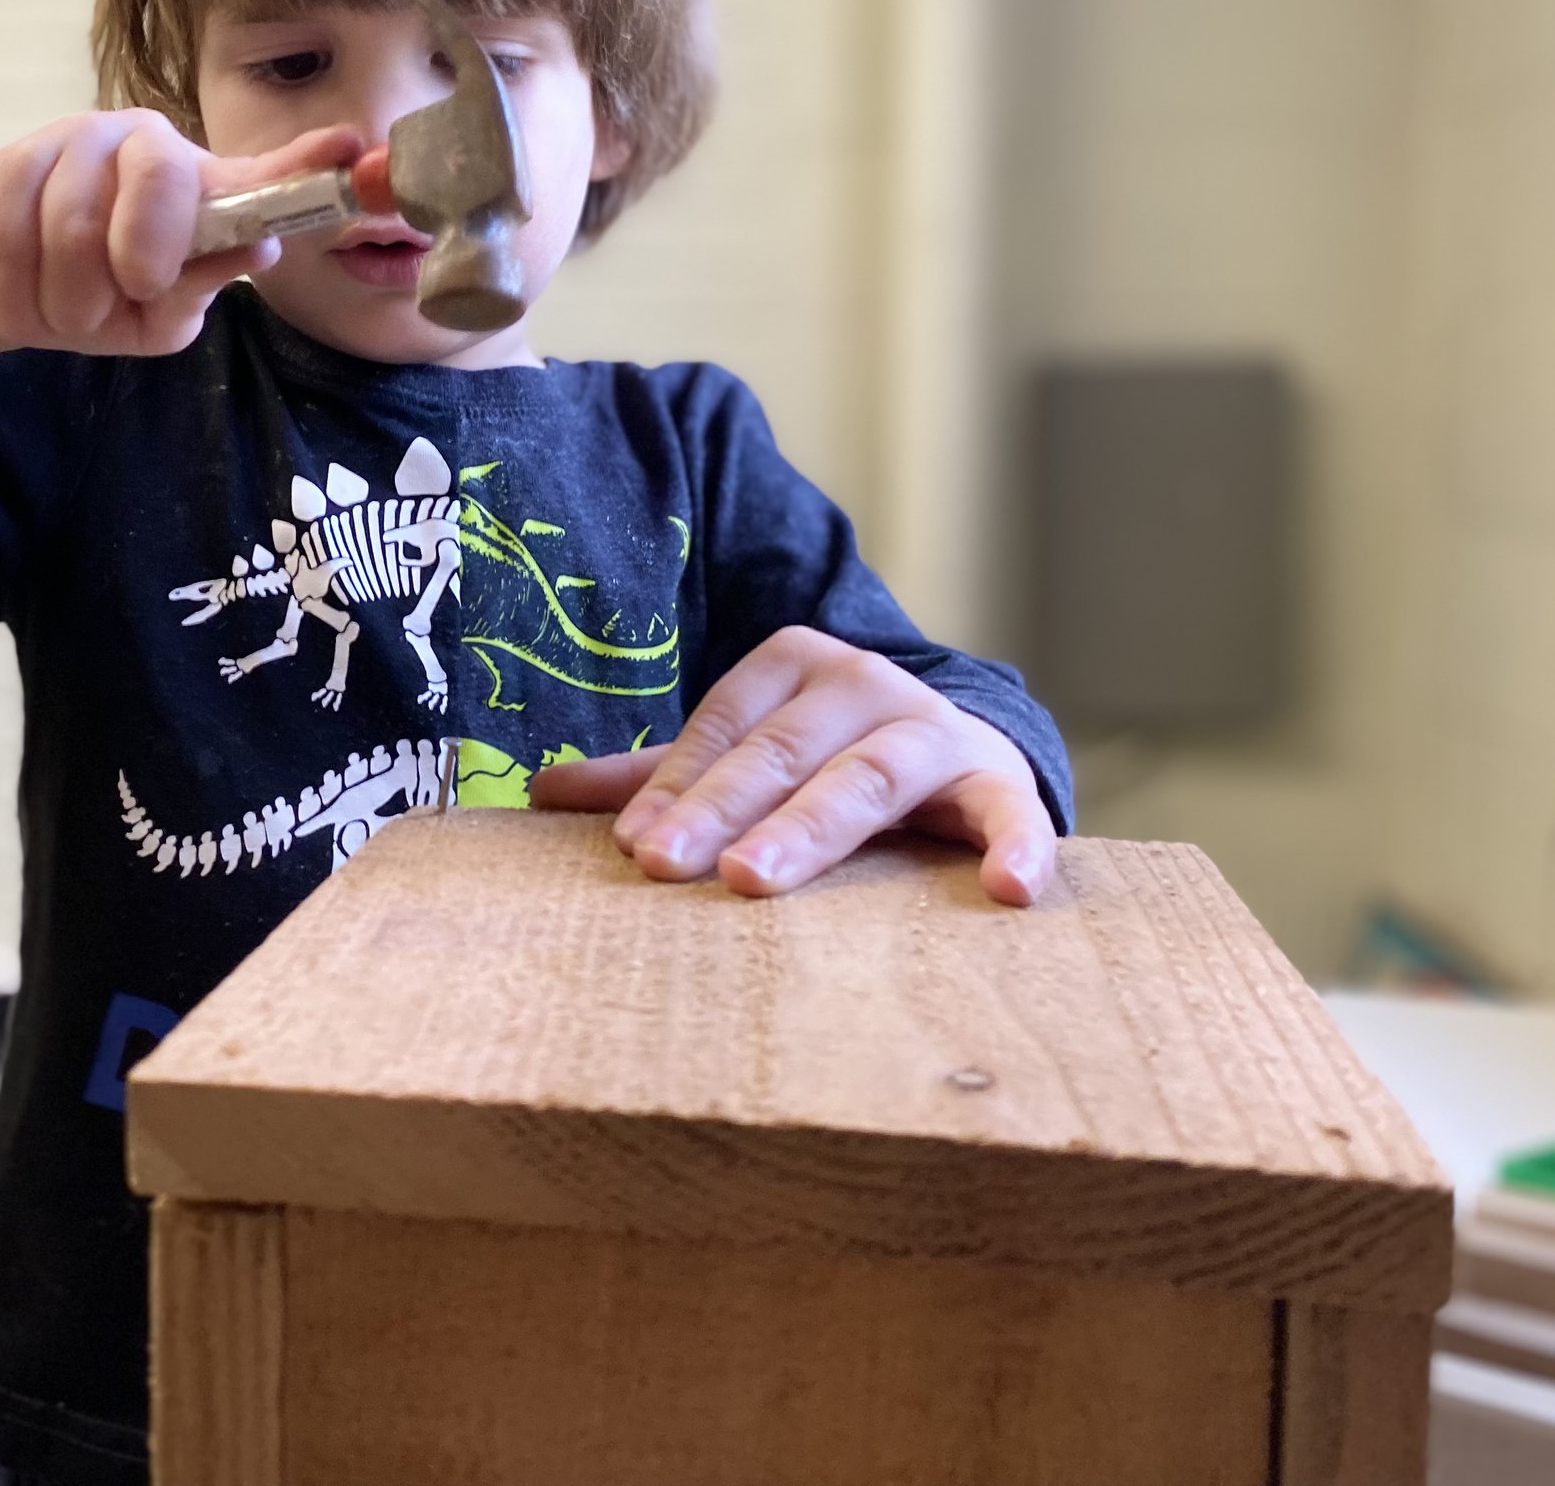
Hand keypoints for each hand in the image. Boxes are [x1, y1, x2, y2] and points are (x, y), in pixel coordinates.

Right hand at [0, 113, 366, 426]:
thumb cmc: (91, 299)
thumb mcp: (154, 316)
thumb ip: (200, 286)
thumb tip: (259, 241)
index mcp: (200, 189)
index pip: (261, 171)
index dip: (304, 161)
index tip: (350, 148)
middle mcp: (148, 145)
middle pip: (162, 183)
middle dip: (140, 259)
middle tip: (128, 289)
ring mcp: (78, 142)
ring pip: (74, 231)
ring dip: (63, 302)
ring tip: (62, 308)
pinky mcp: (8, 158)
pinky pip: (9, 242)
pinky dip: (12, 295)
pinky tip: (15, 292)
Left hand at [527, 625, 1056, 905]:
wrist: (959, 750)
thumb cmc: (826, 759)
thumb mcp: (746, 755)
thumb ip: (657, 776)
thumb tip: (539, 794)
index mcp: (793, 664)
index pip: (722, 727)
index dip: (676, 785)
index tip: (632, 846)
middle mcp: (863, 682)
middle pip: (781, 751)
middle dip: (721, 811)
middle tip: (669, 867)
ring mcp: (933, 728)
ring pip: (866, 775)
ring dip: (812, 827)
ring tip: (758, 878)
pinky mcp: (999, 778)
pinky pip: (1010, 809)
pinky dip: (1016, 844)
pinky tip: (1010, 889)